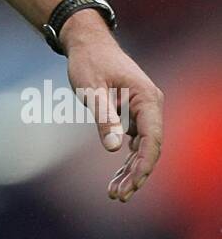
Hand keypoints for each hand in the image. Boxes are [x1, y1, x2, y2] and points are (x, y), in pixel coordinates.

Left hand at [61, 19, 163, 201]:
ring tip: (115, 193)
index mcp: (147, 98)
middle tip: (118, 196)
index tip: (133, 184)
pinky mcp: (133, 113)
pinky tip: (116, 176)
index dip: (144, 164)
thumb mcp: (92, 89)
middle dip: (135, 174)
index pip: (152, 138)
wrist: (86, 42)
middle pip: (149, 147)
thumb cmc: (89, 61)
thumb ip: (104, 118)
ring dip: (130, 170)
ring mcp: (143, 110)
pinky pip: (133, 140)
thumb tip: (116, 149)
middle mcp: (150, 105)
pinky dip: (125, 159)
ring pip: (142, 147)